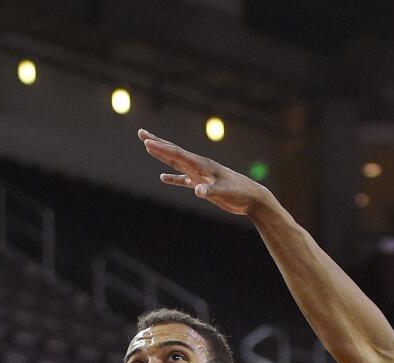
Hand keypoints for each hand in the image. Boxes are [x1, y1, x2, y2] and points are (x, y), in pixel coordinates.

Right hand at [139, 129, 272, 215]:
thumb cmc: (240, 193)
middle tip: (141, 133)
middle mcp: (199, 166)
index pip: (178, 154)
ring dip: (162, 155)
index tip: (146, 142)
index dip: (161, 148)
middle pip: (173, 152)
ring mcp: (200, 174)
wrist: (252, 197)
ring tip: (148, 147)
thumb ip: (210, 192)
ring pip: (176, 162)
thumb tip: (197, 191)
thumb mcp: (224, 193)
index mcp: (202, 165)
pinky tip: (163, 177)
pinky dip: (172, 178)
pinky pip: (183, 179)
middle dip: (157, 143)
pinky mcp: (203, 184)